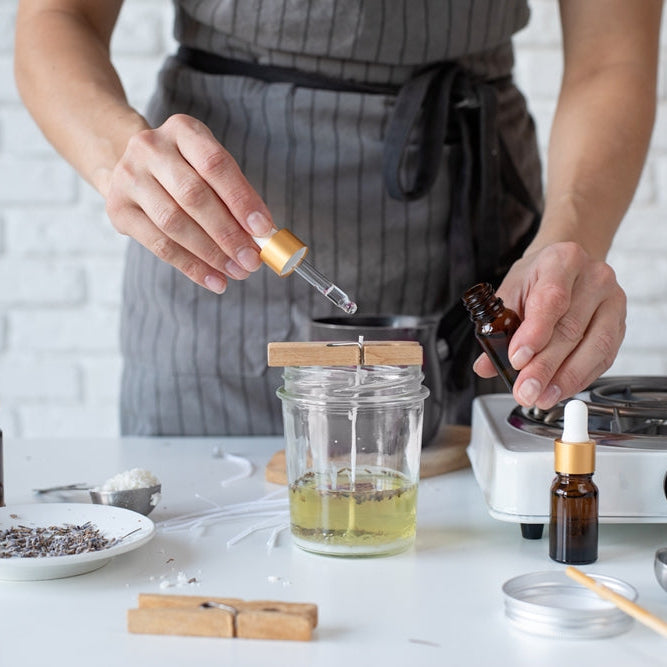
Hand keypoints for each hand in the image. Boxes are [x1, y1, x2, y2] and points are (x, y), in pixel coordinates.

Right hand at [105, 113, 274, 292]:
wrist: (134, 168)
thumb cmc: (187, 171)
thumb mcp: (211, 170)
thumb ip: (235, 198)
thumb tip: (261, 237)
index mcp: (182, 130)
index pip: (215, 164)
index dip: (241, 199)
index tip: (263, 230)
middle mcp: (150, 147)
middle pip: (194, 196)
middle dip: (228, 234)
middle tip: (252, 260)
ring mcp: (129, 177)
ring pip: (174, 223)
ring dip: (211, 254)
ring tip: (237, 272)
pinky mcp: (118, 209)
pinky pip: (159, 245)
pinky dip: (191, 266)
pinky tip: (215, 280)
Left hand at [472, 242, 625, 408]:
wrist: (567, 267)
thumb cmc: (537, 278)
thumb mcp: (510, 293)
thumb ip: (497, 328)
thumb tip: (486, 365)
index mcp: (562, 261)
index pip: (551, 299)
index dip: (534, 334)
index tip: (517, 360)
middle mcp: (594, 278)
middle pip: (571, 329)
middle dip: (545, 367)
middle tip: (525, 390)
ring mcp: (613, 301)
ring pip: (594, 347)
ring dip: (565, 379)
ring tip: (541, 397)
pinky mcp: (620, 324)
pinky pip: (604, 358)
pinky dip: (580, 379)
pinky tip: (559, 390)